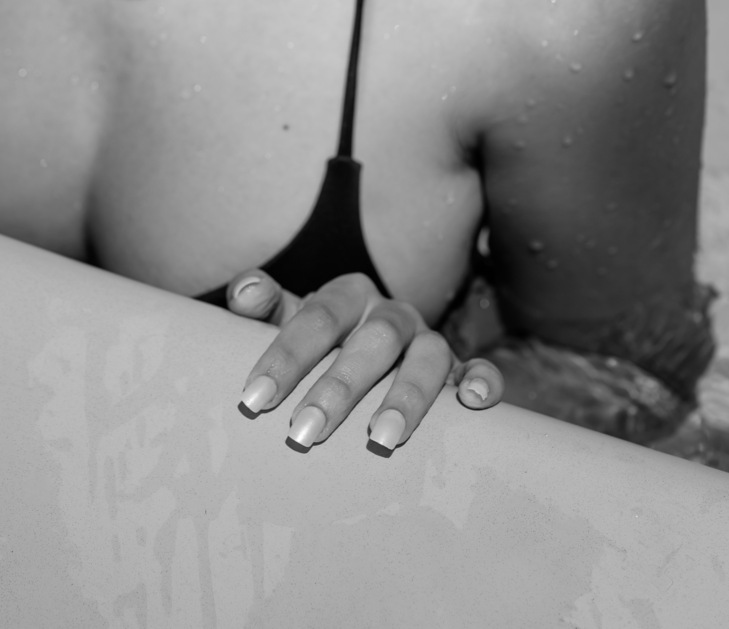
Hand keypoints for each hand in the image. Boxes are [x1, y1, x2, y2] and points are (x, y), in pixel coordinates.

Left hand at [224, 268, 502, 452]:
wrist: (367, 350)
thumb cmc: (318, 345)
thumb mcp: (288, 321)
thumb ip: (261, 305)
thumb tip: (245, 290)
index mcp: (347, 296)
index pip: (315, 318)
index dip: (284, 357)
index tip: (253, 400)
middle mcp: (390, 314)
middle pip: (370, 341)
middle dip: (337, 388)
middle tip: (304, 432)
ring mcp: (428, 341)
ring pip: (426, 357)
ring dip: (406, 395)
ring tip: (381, 438)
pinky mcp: (460, 371)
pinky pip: (480, 369)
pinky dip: (482, 381)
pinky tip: (472, 402)